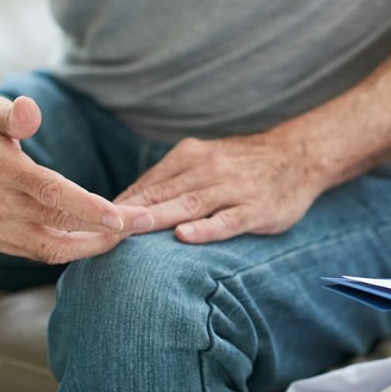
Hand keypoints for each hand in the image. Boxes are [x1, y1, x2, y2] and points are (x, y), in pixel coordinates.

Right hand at [0, 96, 151, 263]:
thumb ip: (13, 113)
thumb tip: (32, 112)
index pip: (52, 193)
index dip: (90, 208)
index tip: (125, 217)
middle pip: (61, 224)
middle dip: (107, 229)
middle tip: (146, 222)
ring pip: (53, 248)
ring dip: (93, 245)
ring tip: (128, 235)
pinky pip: (41, 252)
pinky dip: (73, 248)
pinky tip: (99, 238)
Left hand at [115, 133, 321, 243]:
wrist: (299, 156)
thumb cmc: (247, 165)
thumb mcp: (208, 160)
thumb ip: (173, 179)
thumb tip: (128, 204)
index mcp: (192, 156)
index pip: (148, 183)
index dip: (120, 204)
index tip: (91, 222)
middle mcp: (209, 169)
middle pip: (161, 194)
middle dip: (128, 213)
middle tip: (96, 229)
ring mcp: (233, 190)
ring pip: (188, 205)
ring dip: (157, 218)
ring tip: (129, 231)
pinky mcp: (256, 209)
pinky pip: (227, 220)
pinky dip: (206, 228)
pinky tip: (185, 236)